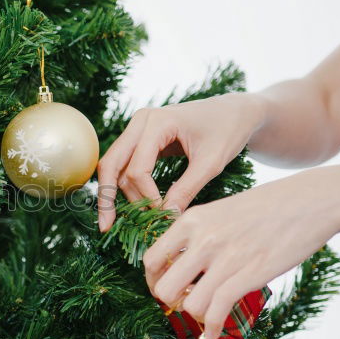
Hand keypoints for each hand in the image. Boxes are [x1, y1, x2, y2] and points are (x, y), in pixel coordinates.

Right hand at [97, 93, 266, 231]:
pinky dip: (122, 185)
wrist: (234, 112)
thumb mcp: (212, 163)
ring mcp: (137, 127)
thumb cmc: (227, 131)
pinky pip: (123, 163)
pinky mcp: (140, 137)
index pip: (138, 168)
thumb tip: (166, 217)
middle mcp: (141, 121)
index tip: (164, 215)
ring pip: (115, 165)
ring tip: (123, 220)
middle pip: (112, 163)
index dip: (147, 196)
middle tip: (106, 227)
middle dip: (108, 196)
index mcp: (158, 122)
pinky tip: (122, 206)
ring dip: (118, 193)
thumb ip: (187, 189)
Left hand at [141, 168, 339, 338]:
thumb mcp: (220, 211)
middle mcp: (201, 239)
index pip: (150, 260)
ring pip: (188, 305)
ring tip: (208, 310)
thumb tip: (181, 266)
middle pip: (163, 288)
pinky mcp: (248, 275)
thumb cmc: (267, 207)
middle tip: (187, 302)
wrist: (310, 201)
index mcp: (191, 220)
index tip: (169, 287)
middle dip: (172, 302)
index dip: (154, 281)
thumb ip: (198, 234)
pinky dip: (212, 327)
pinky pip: (215, 311)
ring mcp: (224, 258)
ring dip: (196, 315)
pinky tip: (215, 331)